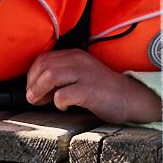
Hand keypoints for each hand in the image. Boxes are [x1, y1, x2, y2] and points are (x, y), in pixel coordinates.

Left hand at [25, 47, 162, 124]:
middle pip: (43, 66)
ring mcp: (85, 74)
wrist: (130, 98)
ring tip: (42, 102)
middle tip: (33, 98)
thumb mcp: (81, 74)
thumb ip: (62, 76)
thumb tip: (36, 89)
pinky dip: (58, 103)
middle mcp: (79, 61)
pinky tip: (65, 107)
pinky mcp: (90, 90)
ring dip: (40, 91)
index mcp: (75, 55)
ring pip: (50, 76)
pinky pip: (63, 95)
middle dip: (32, 84)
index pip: (43, 59)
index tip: (32, 89)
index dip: (32, 75)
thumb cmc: (103, 90)